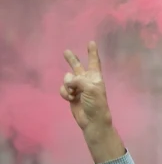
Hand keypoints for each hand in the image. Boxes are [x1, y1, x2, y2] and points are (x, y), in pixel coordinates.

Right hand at [60, 41, 124, 162]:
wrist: (91, 120)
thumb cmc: (96, 104)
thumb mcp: (90, 88)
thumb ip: (78, 80)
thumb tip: (68, 82)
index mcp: (95, 77)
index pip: (94, 62)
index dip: (92, 52)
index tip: (92, 42)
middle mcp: (86, 81)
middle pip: (77, 66)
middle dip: (71, 59)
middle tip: (66, 51)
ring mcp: (78, 88)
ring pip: (66, 78)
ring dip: (67, 85)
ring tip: (72, 93)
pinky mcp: (71, 95)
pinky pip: (63, 88)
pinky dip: (64, 93)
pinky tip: (70, 98)